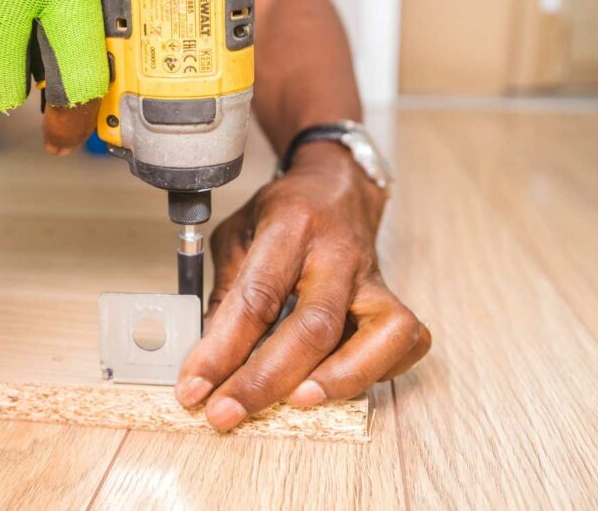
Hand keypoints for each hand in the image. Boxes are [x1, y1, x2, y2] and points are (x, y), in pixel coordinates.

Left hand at [174, 141, 430, 430]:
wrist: (337, 185)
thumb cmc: (284, 212)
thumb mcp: (238, 233)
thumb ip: (226, 290)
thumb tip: (208, 355)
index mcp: (290, 226)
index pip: (256, 297)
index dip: (221, 349)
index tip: (193, 387)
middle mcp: (337, 252)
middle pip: (313, 325)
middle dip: (265, 380)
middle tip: (226, 413)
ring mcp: (372, 277)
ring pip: (376, 336)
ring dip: (336, 380)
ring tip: (293, 404)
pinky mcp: (394, 297)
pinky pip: (403, 342)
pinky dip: (375, 371)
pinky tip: (337, 383)